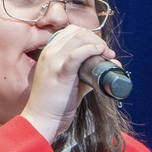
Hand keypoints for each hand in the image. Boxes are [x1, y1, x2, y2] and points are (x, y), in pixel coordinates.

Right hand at [21, 26, 118, 141]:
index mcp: (50, 52)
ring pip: (78, 38)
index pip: (71, 32)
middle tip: (107, 52)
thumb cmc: (54, 104)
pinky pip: (77, 54)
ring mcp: (53, 61)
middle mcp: (49, 52)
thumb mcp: (72, 83)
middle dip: (96, 39)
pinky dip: (91, 50)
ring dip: (97, 43)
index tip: (101, 48)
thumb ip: (88, 73)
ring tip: (107, 55)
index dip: (90, 36)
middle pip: (77, 32)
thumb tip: (109, 65)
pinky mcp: (59, 72)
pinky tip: (101, 52)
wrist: (41, 119)